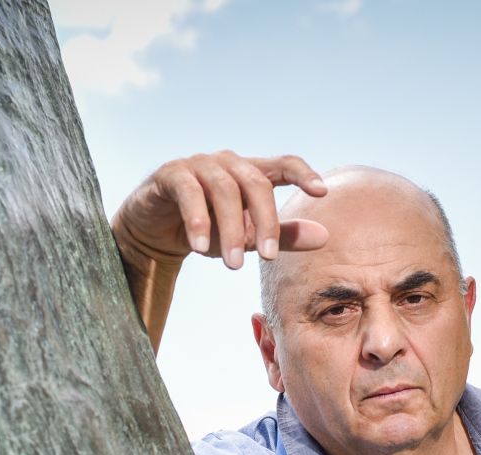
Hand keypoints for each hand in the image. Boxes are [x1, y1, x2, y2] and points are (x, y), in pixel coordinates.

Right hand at [112, 151, 329, 270]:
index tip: (321, 192)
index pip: (284, 164)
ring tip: (234, 266)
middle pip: (256, 183)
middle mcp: (228, 163)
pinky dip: (197, 221)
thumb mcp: (248, 236)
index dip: (303, 174)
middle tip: (269, 258)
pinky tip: (201, 248)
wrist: (156, 232)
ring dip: (231, 230)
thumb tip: (324, 237)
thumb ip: (283, 235)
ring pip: (224, 190)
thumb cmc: (208, 229)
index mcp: (251, 172)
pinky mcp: (171, 175)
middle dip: (266, 221)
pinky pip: (188, 193)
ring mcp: (198, 165)